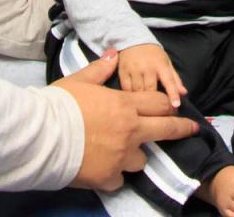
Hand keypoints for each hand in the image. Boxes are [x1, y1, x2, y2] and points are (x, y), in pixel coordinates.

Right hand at [53, 49, 198, 191]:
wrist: (41, 136)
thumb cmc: (60, 104)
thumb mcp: (80, 80)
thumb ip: (101, 69)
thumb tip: (114, 54)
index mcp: (124, 105)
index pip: (159, 103)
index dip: (168, 104)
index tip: (176, 107)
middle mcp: (129, 131)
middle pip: (165, 130)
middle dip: (181, 128)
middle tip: (192, 129)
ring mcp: (121, 157)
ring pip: (141, 160)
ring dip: (134, 155)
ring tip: (119, 153)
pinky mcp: (109, 178)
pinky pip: (119, 179)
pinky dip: (113, 175)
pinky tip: (102, 169)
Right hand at [118, 43, 186, 106]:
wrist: (133, 40)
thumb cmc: (153, 55)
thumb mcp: (166, 63)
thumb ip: (175, 79)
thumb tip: (184, 93)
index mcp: (161, 64)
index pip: (169, 80)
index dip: (173, 93)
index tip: (176, 105)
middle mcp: (147, 67)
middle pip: (151, 90)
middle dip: (156, 103)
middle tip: (160, 114)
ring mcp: (134, 69)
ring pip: (138, 92)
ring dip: (142, 103)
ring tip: (145, 111)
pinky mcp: (122, 72)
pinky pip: (126, 90)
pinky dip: (130, 98)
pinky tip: (133, 103)